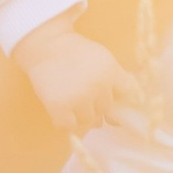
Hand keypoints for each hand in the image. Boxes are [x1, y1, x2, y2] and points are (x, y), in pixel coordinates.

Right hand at [17, 17, 146, 136]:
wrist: (45, 45)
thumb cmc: (75, 52)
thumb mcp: (103, 58)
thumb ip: (116, 78)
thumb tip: (123, 110)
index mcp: (111, 72)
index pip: (126, 96)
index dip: (117, 97)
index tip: (109, 96)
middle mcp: (98, 86)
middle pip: (106, 110)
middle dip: (96, 105)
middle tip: (83, 94)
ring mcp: (78, 98)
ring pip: (89, 121)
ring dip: (81, 115)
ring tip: (70, 100)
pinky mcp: (59, 107)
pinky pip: (69, 126)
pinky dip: (64, 121)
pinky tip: (61, 110)